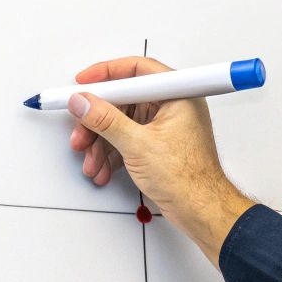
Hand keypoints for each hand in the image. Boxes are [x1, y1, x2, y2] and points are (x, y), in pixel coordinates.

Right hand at [67, 56, 254, 265]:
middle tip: (81, 132)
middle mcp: (172, 106)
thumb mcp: (138, 145)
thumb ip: (106, 120)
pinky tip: (103, 168)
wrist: (201, 211)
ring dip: (101, 142)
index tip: (83, 83)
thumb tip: (84, 102)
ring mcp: (165, 127)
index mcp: (176, 95)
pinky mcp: (158, 146)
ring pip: (122, 123)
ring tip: (91, 160)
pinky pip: (128, 140)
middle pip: (124, 101)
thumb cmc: (188, 179)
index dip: (106, 75)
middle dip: (98, 120)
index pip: (136, 70)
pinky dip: (112, 153)